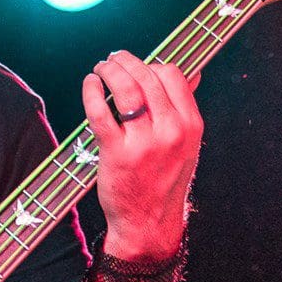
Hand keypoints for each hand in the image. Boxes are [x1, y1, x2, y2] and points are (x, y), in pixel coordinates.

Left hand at [80, 52, 203, 267]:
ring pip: (126, 89)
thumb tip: (192, 73)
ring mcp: (144, 143)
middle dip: (126, 61)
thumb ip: (184, 108)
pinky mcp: (117, 153)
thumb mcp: (186, 145)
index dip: (152, 65)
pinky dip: (92, 91)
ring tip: (100, 68)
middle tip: (113, 58)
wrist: (148, 222)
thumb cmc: (164, 179)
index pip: (172, 75)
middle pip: (147, 77)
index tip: (138, 67)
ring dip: (109, 70)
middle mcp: (171, 132)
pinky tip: (90, 84)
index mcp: (191, 126)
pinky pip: (101, 112)